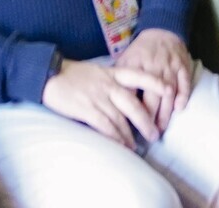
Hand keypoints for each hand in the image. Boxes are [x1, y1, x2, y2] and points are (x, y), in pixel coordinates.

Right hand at [42, 58, 160, 146]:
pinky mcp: (86, 108)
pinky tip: (120, 146)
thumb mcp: (97, 70)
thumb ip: (112, 79)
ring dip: (130, 135)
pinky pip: (105, 126)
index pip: (138, 75)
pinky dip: (115, 138)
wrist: (49, 74)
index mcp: (112, 72)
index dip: (155, 82)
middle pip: (133, 104)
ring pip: (120, 118)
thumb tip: (127, 92)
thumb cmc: (72, 74)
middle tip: (155, 134)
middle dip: (146, 121)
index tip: (169, 90)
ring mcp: (98, 97)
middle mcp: (108, 84)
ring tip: (136, 147)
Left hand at [113, 28, 196, 131]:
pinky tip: (179, 109)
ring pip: (168, 93)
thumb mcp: (125, 60)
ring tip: (160, 130)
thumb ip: (118, 78)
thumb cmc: (141, 50)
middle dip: (148, 118)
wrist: (163, 30)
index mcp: (135, 65)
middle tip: (146, 135)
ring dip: (164, 113)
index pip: (130, 91)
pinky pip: (184, 83)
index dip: (128, 110)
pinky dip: (183, 96)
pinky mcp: (183, 66)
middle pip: (151, 96)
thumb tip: (108, 100)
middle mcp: (153, 66)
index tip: (126, 126)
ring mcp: (170, 66)